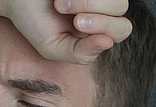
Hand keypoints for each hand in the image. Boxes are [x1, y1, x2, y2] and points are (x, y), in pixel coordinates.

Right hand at [2, 0, 132, 64]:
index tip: (77, 23)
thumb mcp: (53, 47)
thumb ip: (80, 53)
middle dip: (99, 18)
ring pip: (116, 0)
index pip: (121, 30)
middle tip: (73, 17)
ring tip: (60, 2)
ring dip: (88, 2)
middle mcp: (103, 8)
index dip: (104, 27)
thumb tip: (107, 43)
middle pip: (121, 11)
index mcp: (99, 29)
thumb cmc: (34, 22)